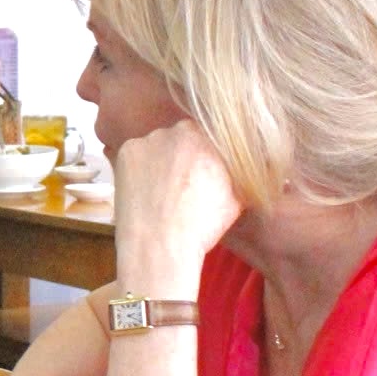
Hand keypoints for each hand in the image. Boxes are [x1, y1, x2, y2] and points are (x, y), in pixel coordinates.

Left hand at [111, 120, 241, 288]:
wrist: (161, 244)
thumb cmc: (201, 225)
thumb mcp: (238, 197)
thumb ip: (240, 171)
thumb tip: (248, 163)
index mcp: (211, 139)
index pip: (208, 135)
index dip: (204, 155)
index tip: (200, 172)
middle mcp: (180, 131)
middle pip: (182, 138)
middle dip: (182, 155)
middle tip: (180, 183)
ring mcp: (150, 138)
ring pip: (158, 145)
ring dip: (160, 161)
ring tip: (161, 190)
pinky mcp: (128, 150)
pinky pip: (136, 153)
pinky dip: (139, 167)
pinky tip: (144, 189)